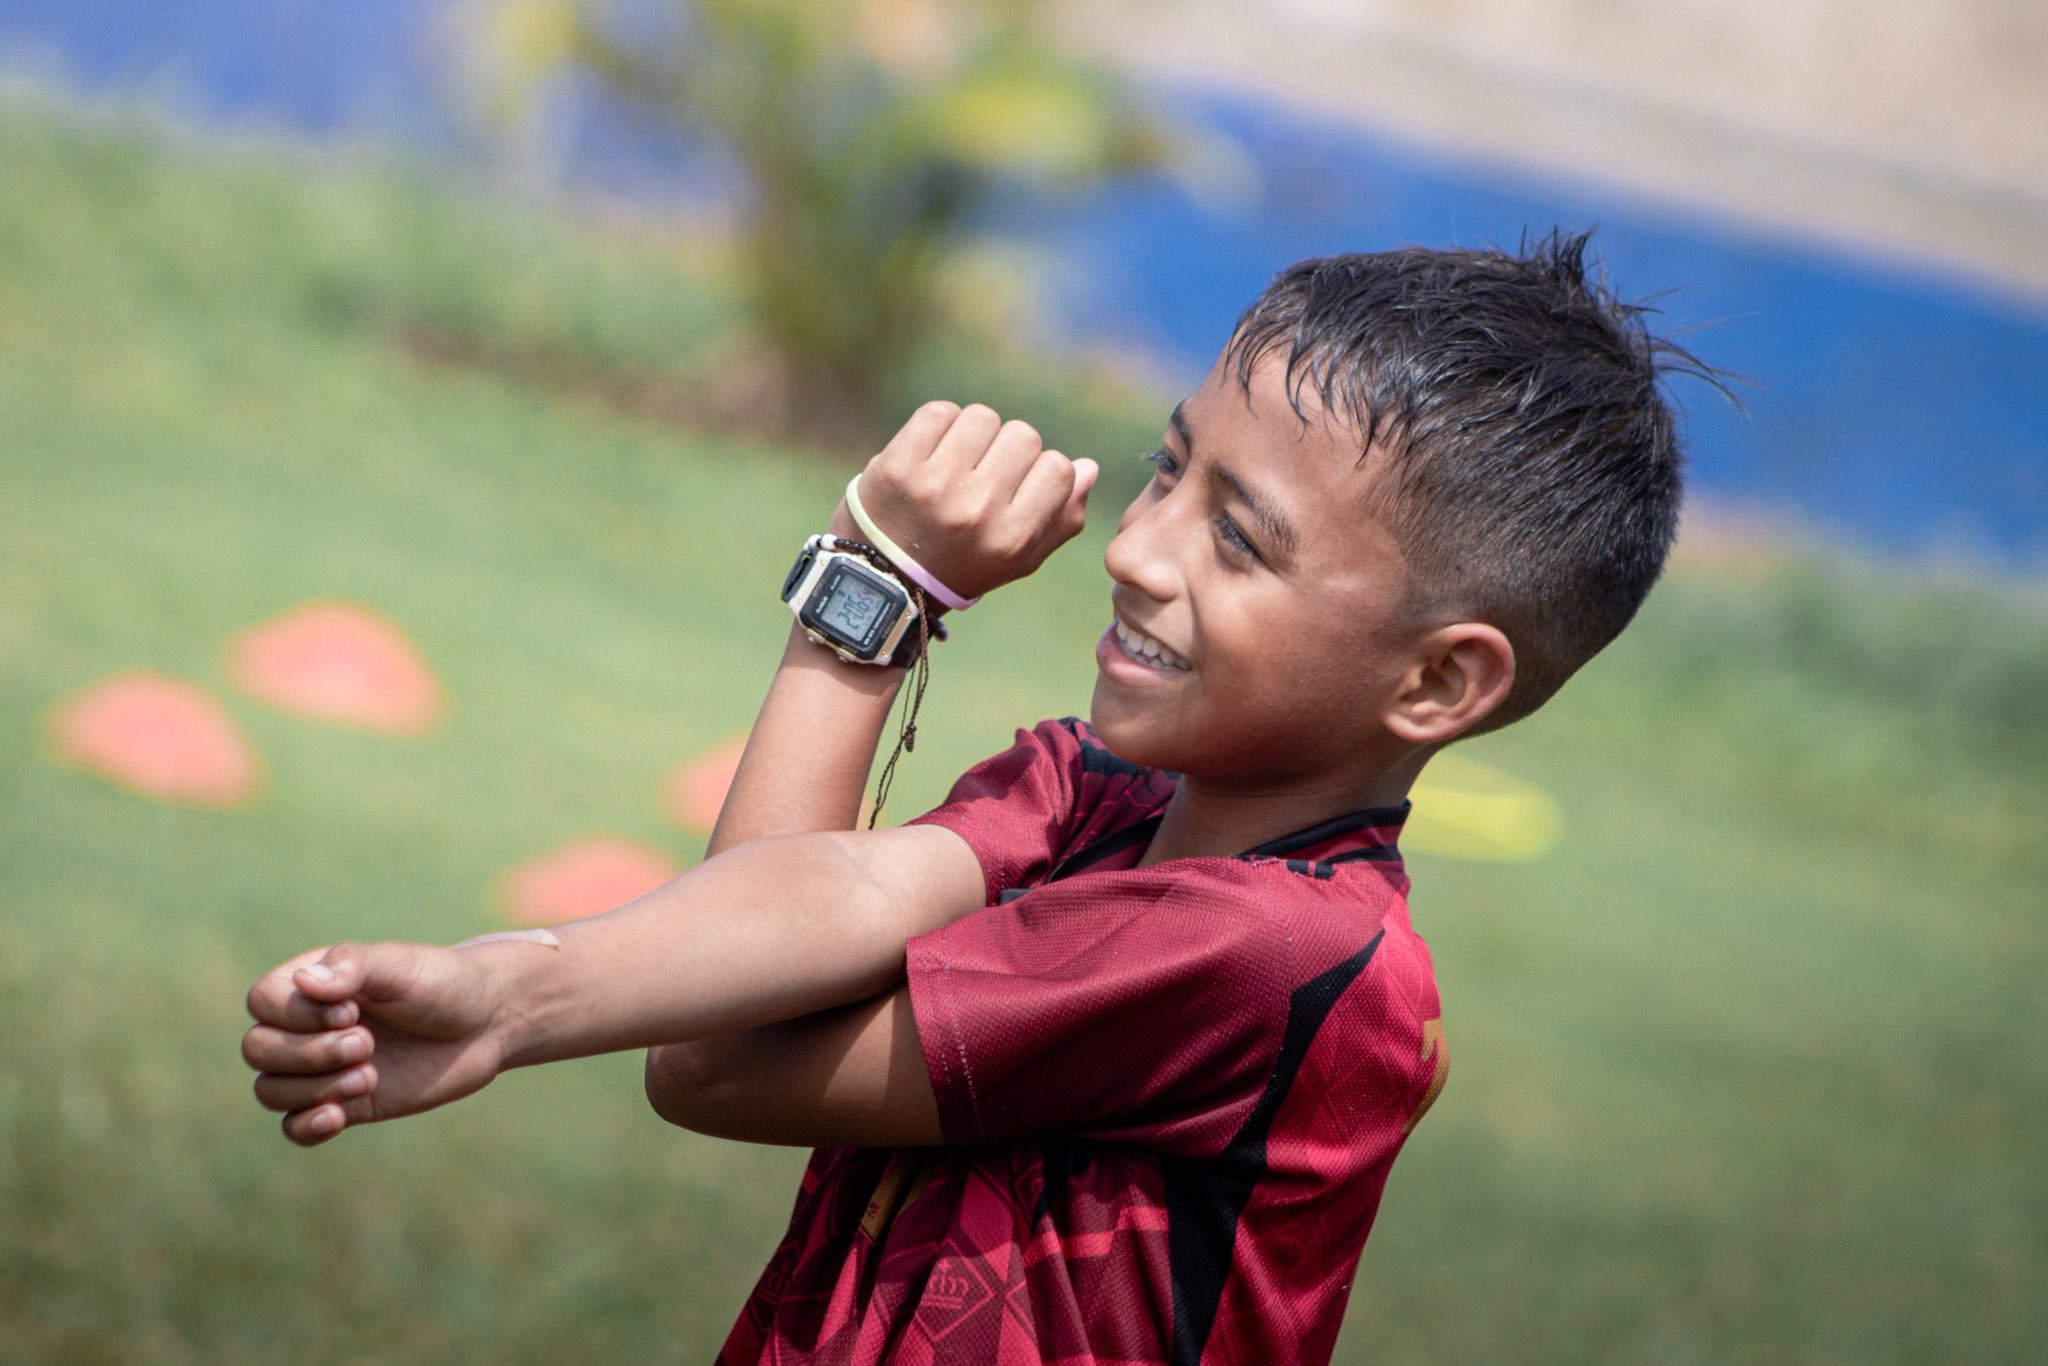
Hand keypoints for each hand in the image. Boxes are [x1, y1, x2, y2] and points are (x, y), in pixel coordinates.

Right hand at [242, 941, 509, 1146]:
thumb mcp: (401, 966)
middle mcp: (307, 1027)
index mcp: (311, 985)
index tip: (352, 1010)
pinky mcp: (343, 1103)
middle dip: (309, 1053)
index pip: (261, 1002)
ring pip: (271, 1090)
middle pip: (258, 1050)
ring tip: (370, 1075)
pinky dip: (307, 1126)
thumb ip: (354, 967)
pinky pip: (294, 1127)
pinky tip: (339, 1116)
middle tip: (368, 1043)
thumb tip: (304, 980)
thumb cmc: (442, 983)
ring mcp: (322, 1068)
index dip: (296, 1014)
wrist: (488, 1022)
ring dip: (314, 1088)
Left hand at [848, 402, 1098, 602]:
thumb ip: (1061, 519)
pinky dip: (939, 425)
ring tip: (955, 463)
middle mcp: (976, 511)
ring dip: (973, 433)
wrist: (881, 579)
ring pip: (982, 417)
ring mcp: (934, 486)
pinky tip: (930, 452)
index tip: (1017, 487)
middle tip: (982, 475)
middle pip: (1023, 435)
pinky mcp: (897, 465)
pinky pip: (939, 412)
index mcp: (1011, 538)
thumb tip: (1088, 467)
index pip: (1058, 467)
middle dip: (1007, 450)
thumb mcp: (1017, 560)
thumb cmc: (960, 566)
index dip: (1041, 471)